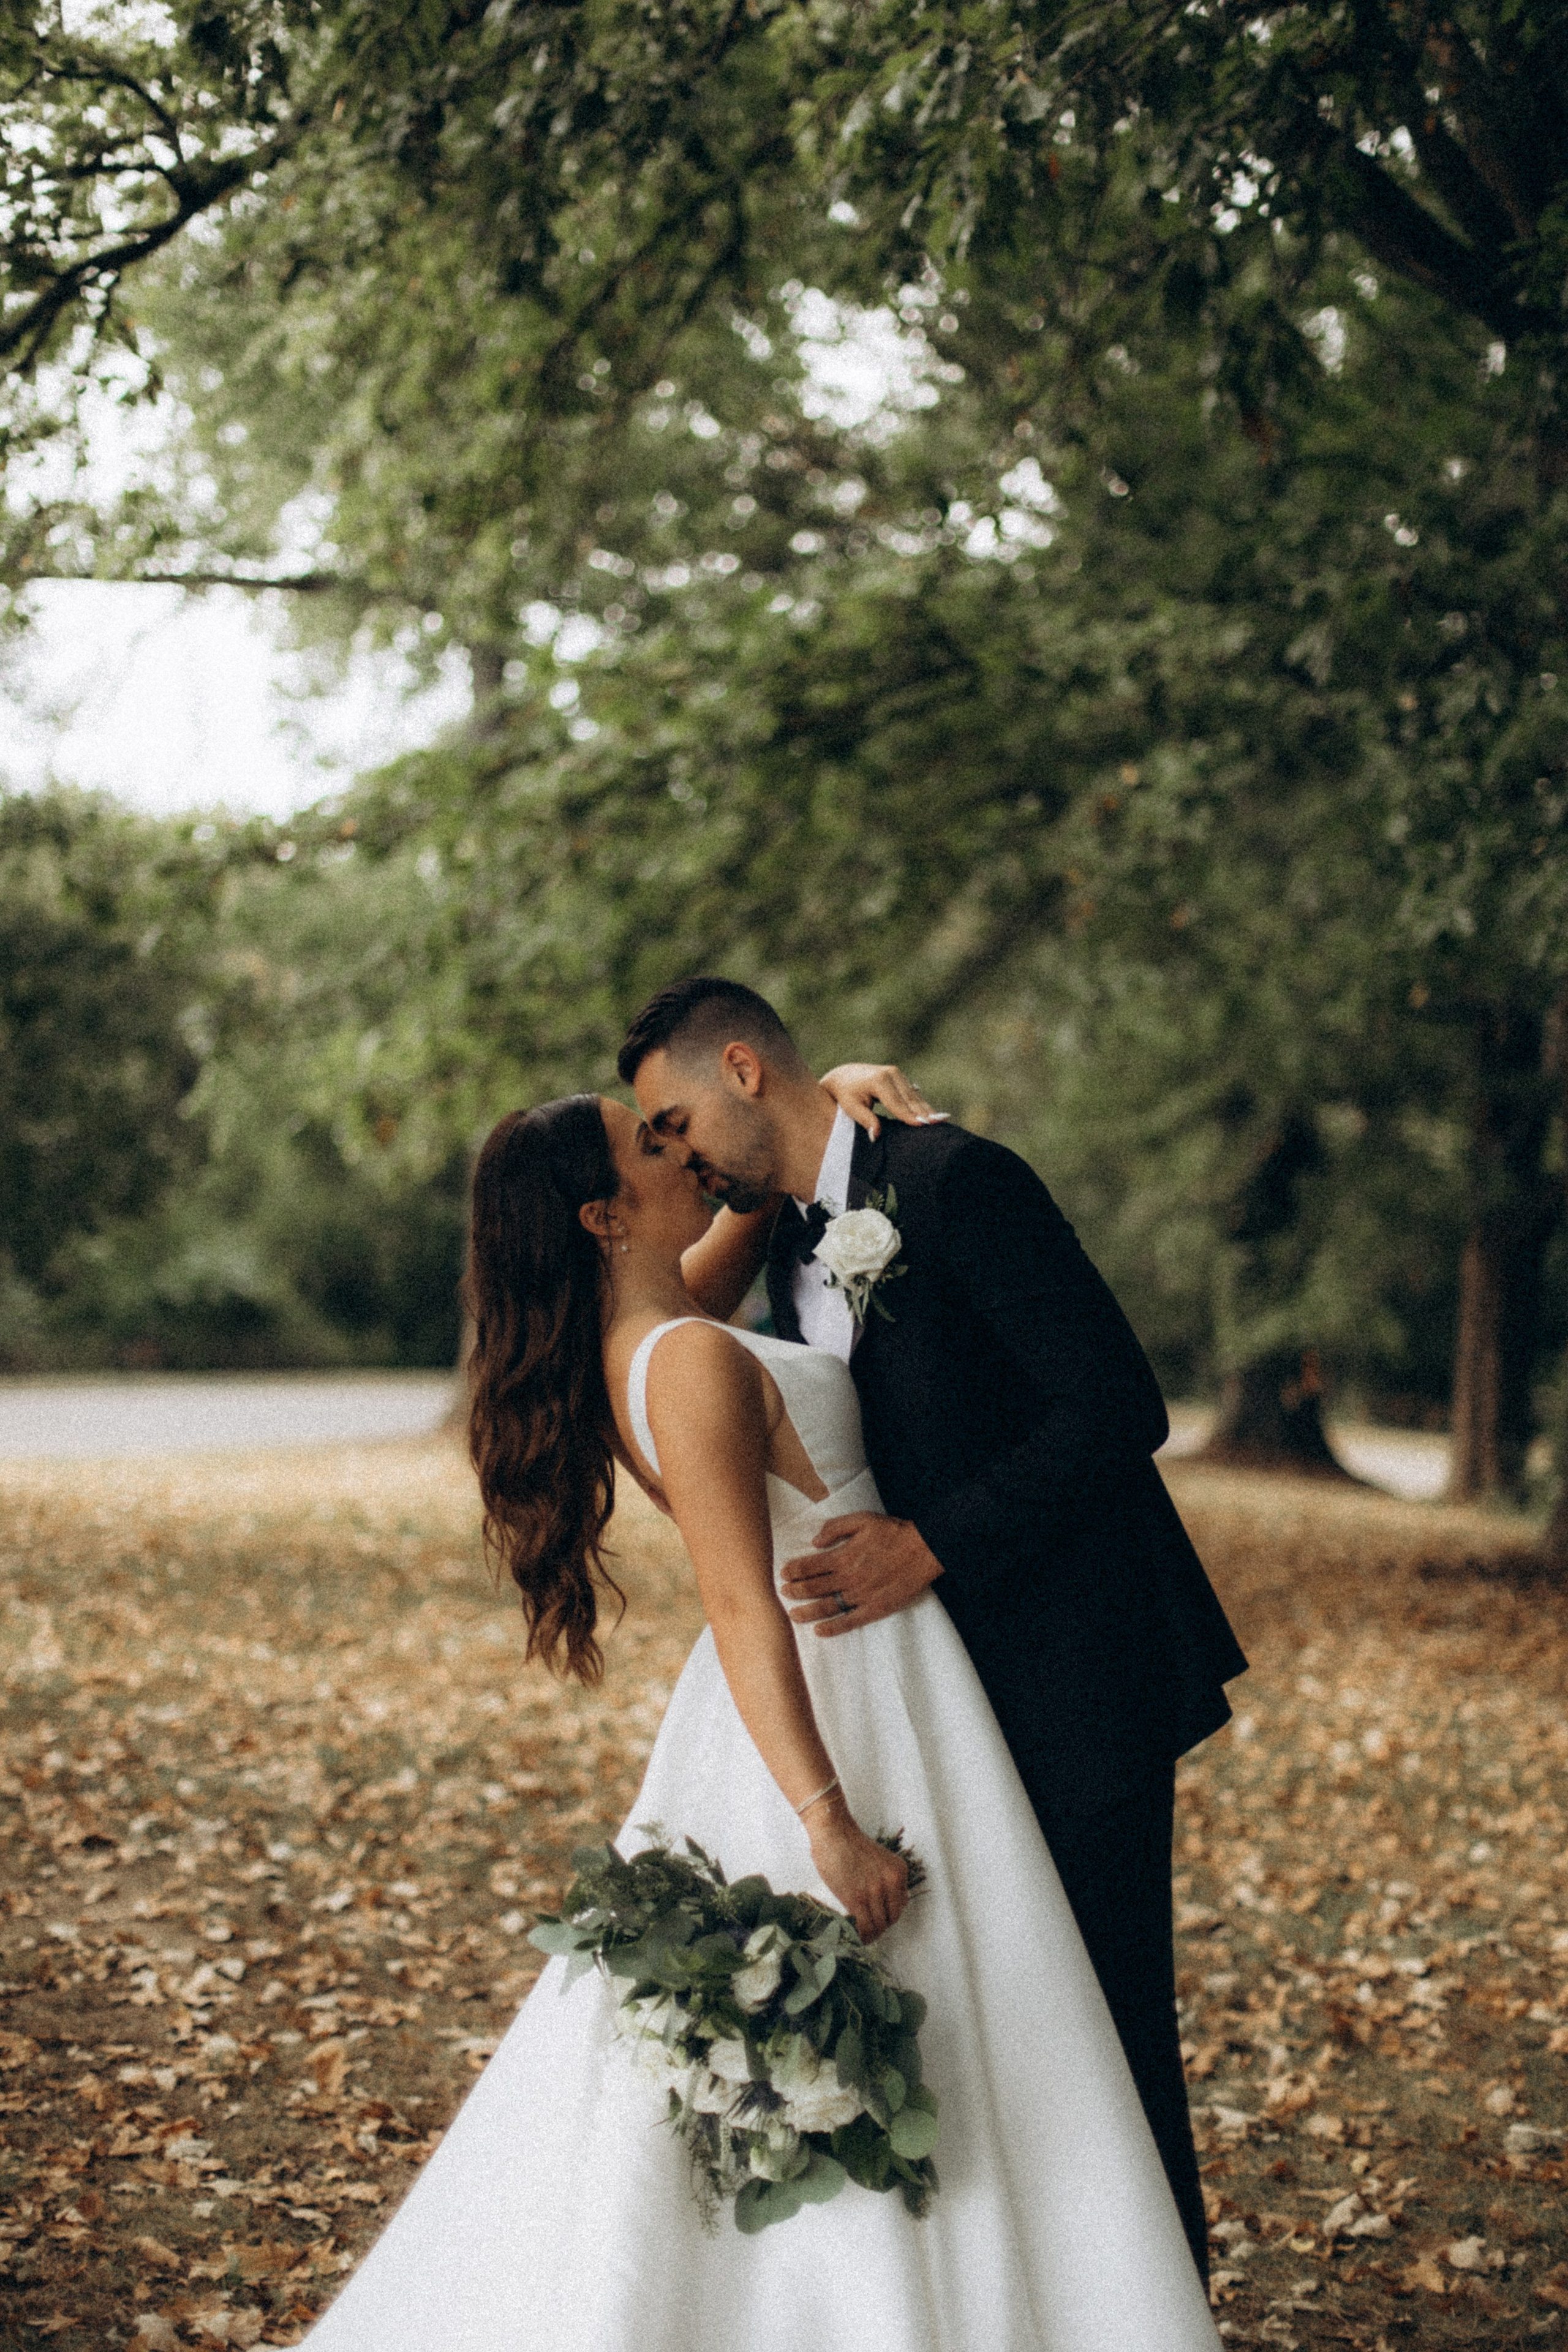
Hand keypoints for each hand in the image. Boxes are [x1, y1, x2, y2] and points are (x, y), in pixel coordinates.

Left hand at [782, 1512, 941, 1634]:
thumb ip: (835, 1528)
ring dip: (806, 1612)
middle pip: (813, 1588)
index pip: (809, 1566)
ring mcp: (861, 1596)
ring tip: (793, 1615)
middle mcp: (849, 1578)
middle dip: (794, 1591)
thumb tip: (814, 1541)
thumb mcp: (862, 1519)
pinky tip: (819, 1631)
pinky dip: (833, 1628)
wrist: (925, 1550)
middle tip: (782, 1593)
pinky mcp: (875, 1609)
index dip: (792, 1571)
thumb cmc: (893, 1533)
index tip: (782, 1574)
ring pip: (826, 1607)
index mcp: (844, 1556)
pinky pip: (849, 1622)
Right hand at [807, 1803, 909, 1940]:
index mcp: (899, 1872)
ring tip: (862, 1935)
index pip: (900, 1906)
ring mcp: (875, 1892)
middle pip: (891, 1918)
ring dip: (871, 1934)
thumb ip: (886, 1880)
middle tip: (869, 1927)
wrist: (834, 1833)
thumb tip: (884, 1905)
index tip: (878, 1918)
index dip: (888, 1915)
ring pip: (879, 1926)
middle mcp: (891, 1882)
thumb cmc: (851, 1844)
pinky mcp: (858, 1899)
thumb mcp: (880, 1860)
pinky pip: (866, 1927)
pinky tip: (857, 1937)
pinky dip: (863, 1937)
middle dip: (881, 1925)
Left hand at [818, 1061, 949, 1139]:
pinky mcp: (900, 1076)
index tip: (922, 1125)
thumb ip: (865, 1120)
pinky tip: (933, 1114)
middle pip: (910, 1098)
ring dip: (927, 1108)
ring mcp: (897, 1073)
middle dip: (925, 1112)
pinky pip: (913, 1093)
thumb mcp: (852, 1108)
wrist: (843, 1075)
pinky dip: (922, 1104)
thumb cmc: (846, 1094)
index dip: (910, 1115)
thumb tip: (876, 1136)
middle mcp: (891, 1073)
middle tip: (939, 1123)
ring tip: (942, 1119)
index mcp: (879, 1081)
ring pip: (914, 1095)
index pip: (897, 1103)